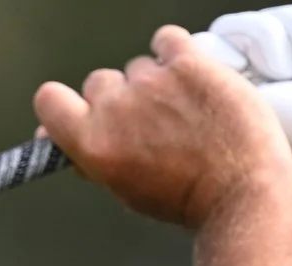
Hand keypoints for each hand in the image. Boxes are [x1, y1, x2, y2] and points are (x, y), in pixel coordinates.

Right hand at [33, 25, 291, 231]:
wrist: (242, 192)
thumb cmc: (185, 200)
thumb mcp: (126, 191)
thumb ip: (91, 158)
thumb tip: (58, 139)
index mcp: (92, 143)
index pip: (49, 100)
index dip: (63, 103)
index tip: (80, 109)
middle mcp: (115, 107)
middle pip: (100, 82)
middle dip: (119, 98)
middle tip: (151, 123)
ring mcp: (152, 81)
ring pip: (138, 66)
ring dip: (155, 82)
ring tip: (185, 111)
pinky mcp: (188, 62)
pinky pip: (167, 39)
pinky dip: (175, 52)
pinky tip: (191, 77)